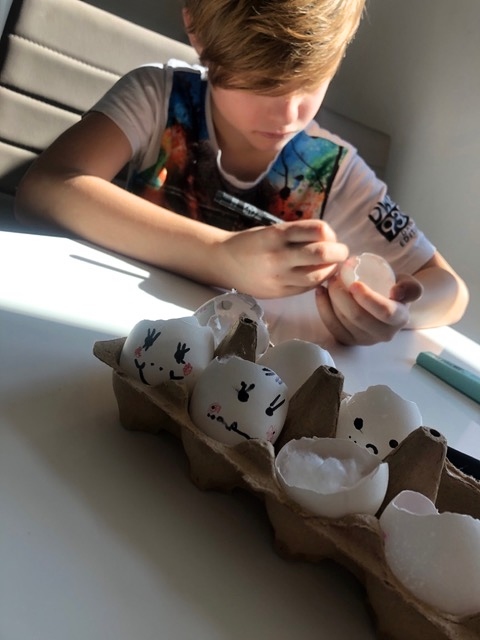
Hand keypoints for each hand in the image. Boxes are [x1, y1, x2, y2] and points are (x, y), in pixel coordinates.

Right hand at [219, 219, 348, 297]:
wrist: (224, 262)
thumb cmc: (252, 243)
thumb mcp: (273, 230)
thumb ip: (298, 235)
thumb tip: (330, 241)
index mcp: (277, 234)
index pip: (316, 230)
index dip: (330, 233)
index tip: (330, 236)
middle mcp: (278, 255)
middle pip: (321, 254)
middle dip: (338, 253)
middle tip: (341, 253)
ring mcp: (278, 276)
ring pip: (316, 276)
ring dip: (330, 271)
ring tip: (331, 266)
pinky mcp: (278, 292)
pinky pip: (306, 288)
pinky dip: (317, 282)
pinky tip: (317, 276)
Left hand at [315, 273, 423, 344]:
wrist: (385, 304)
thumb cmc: (394, 290)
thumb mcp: (407, 284)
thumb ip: (409, 286)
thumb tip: (396, 292)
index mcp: (399, 319)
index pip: (384, 312)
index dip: (367, 298)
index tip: (354, 283)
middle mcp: (383, 334)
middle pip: (358, 317)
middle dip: (342, 296)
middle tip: (335, 278)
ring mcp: (364, 340)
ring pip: (342, 321)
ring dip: (331, 300)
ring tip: (328, 282)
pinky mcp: (348, 340)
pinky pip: (331, 326)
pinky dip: (323, 308)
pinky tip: (320, 292)